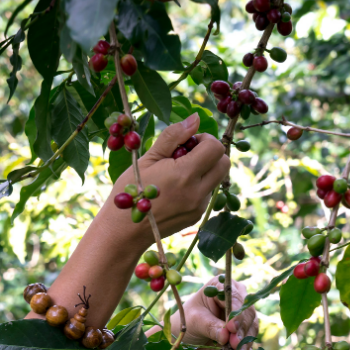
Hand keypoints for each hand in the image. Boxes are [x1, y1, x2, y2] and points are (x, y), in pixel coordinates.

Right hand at [105, 113, 228, 242]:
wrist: (124, 230)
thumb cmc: (130, 190)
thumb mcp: (147, 158)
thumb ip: (173, 136)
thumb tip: (195, 118)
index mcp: (184, 174)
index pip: (215, 148)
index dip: (204, 139)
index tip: (188, 142)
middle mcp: (197, 192)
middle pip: (224, 163)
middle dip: (211, 153)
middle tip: (188, 154)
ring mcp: (199, 206)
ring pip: (217, 178)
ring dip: (205, 169)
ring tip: (179, 173)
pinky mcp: (197, 215)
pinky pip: (207, 193)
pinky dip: (197, 185)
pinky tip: (175, 189)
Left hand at [171, 276, 259, 349]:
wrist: (188, 335)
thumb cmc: (188, 321)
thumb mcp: (195, 322)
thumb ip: (210, 327)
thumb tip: (225, 335)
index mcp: (220, 286)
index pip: (233, 297)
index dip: (235, 312)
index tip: (231, 328)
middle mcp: (235, 295)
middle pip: (246, 311)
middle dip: (241, 329)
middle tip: (235, 344)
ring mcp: (242, 311)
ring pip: (251, 324)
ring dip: (246, 340)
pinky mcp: (245, 326)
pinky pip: (250, 336)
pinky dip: (248, 347)